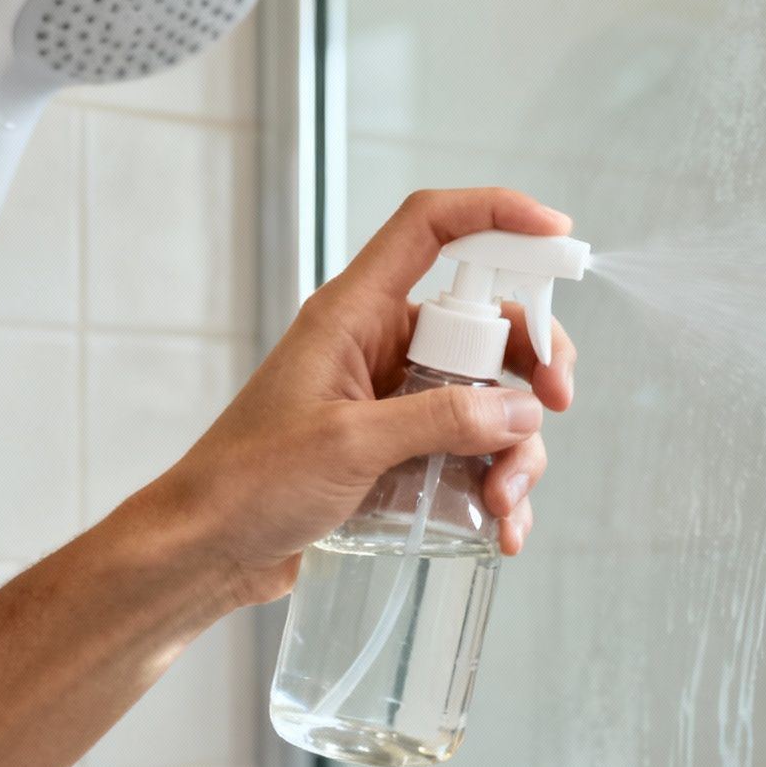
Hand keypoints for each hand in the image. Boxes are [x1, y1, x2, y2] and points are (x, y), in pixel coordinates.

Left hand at [131, 187, 578, 607]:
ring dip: (517, 450)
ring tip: (506, 505)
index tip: (557, 236)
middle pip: (489, 324)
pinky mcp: (405, 452)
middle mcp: (382, 347)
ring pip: (492, 400)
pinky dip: (498, 486)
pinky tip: (503, 530)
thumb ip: (440, 421)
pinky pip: (474, 454)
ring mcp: (398, 401)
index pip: (430, 228)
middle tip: (559, 404)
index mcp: (355, 314)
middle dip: (533, 365)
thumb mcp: (348, 444)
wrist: (207, 553)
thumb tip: (522, 411)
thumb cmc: (249, 484)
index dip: (496, 213)